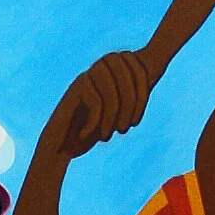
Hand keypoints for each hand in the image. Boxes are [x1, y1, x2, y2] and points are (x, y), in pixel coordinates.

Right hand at [38, 50, 159, 163]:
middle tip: (125, 129)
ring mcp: (88, 77)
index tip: (136, 123)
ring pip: (113, 91)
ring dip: (115, 117)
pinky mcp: (75, 88)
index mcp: (115, 72)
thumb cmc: (93, 131)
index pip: (139, 69)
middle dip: (132, 105)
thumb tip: (154, 75)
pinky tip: (91, 134)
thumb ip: (134, 94)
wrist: (61, 145)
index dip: (143, 96)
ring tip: (111, 134)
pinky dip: (98, 121)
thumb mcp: (120, 113)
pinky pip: (97, 101)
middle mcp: (101, 69)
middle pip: (128, 75)